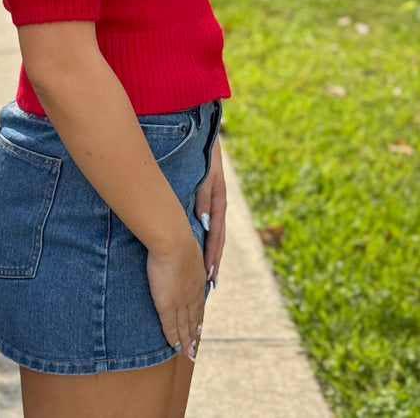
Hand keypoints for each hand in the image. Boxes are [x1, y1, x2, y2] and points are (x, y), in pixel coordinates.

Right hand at [146, 230, 206, 360]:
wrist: (173, 242)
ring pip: (184, 325)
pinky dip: (173, 337)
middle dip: (194, 331)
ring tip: (187, 351)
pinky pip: (171, 326)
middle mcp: (193, 292)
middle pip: (194, 317)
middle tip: (194, 345)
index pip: (198, 301)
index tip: (199, 325)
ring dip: (186, 339)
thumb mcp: (186, 243)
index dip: (198, 315)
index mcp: (198, 278)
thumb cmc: (177, 236)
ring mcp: (181, 300)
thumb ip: (185, 250)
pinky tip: (174, 346)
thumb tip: (183, 244)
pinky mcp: (167, 305)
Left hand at [196, 141, 226, 286]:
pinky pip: (207, 225)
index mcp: (219, 201)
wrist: (204, 135)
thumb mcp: (206, 176)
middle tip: (210, 284)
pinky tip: (201, 249)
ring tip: (208, 275)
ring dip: (211, 253)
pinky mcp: (206, 199)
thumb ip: (204, 197)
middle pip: (216, 238)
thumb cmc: (205, 155)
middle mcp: (217, 205)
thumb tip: (204, 223)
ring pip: (212, 233)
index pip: (217, 234)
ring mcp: (213, 203)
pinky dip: (206, 240)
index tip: (210, 274)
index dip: (213, 255)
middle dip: (214, 260)